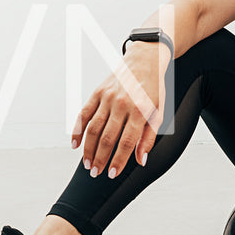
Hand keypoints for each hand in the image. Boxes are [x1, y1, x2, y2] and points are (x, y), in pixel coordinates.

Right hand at [70, 44, 167, 178]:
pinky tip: (75, 144)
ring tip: (87, 164)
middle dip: (100, 159)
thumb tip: (140, 160)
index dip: (118, 161)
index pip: (127, 142)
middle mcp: (122, 104)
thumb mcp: (159, 112)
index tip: (112, 174)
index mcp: (140, 111)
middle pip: (108, 138)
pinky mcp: (98, 92)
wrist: (145, 60)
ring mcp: (108, 98)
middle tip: (95, 173)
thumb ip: (149, 137)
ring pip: (93, 128)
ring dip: (88, 149)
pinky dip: (78, 130)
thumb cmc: (154, 89)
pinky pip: (84, 114)